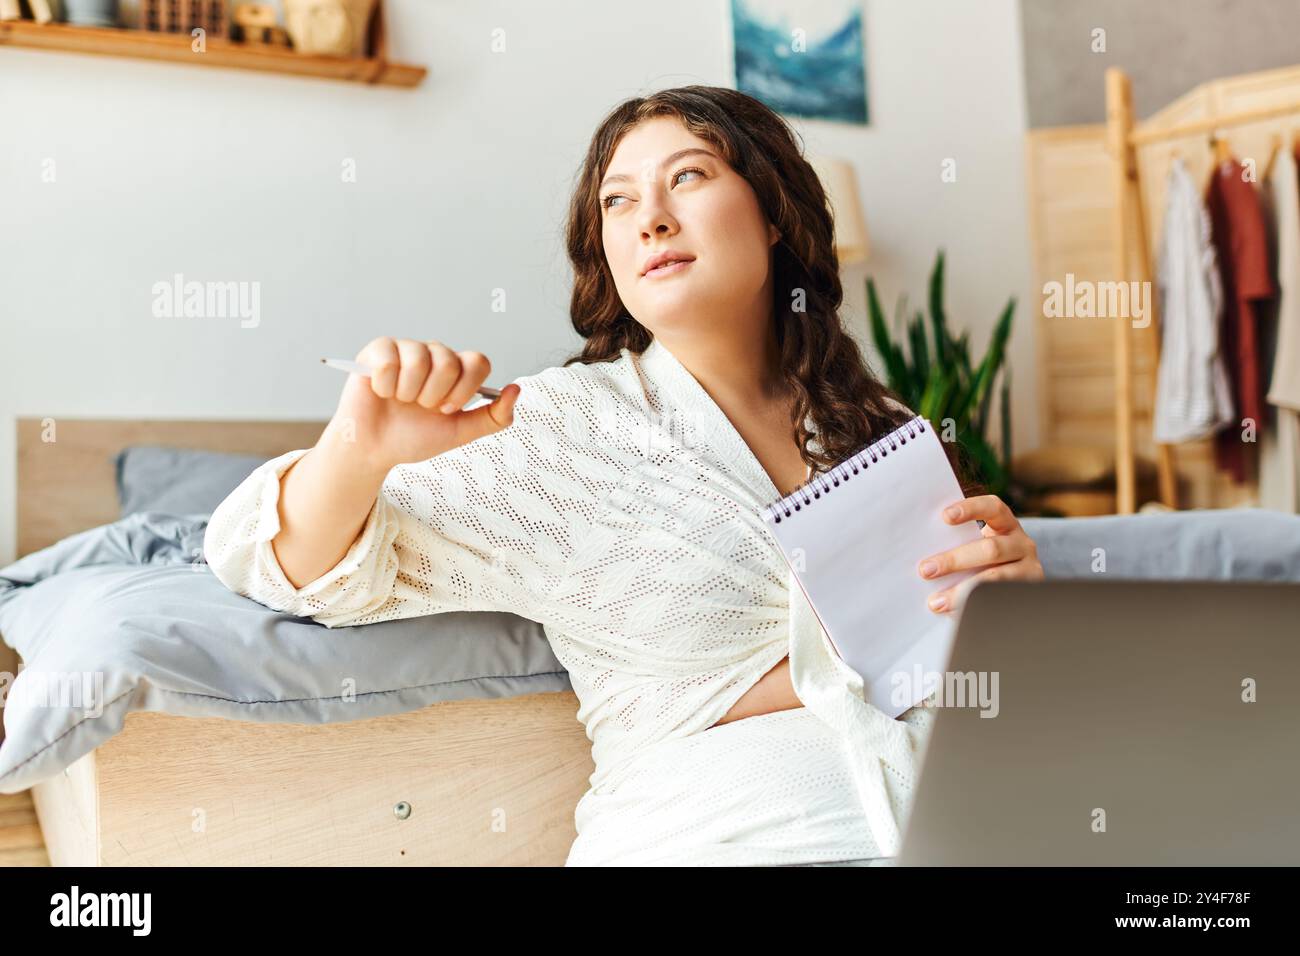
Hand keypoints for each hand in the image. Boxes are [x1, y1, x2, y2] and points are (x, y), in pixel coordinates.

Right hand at [328, 337, 520, 473]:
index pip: (478, 362)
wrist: (376, 450)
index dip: (464, 390)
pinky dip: (385, 386)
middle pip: (449, 362)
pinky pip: (388, 361)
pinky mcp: (378, 350)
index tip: (447, 409)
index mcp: (457, 371)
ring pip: (419, 359)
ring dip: (408, 393)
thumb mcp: (461, 432)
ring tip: (400, 401)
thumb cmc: (415, 437)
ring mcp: (407, 349)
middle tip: (420, 407)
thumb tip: (516, 390)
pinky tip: (381, 392)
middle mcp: (435, 355)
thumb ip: (494, 417)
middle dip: (434, 395)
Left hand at [917, 494, 1043, 614]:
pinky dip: (973, 607)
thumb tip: (925, 559)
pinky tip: (953, 612)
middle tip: (926, 570)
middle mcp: (1022, 543)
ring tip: (936, 602)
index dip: (971, 509)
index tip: (945, 517)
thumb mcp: (977, 545)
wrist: (1017, 585)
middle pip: (990, 549)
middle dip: (955, 560)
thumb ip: (958, 543)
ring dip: (961, 590)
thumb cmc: (984, 560)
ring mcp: (1030, 569)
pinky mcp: (1029, 593)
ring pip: (995, 579)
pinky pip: (999, 600)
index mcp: (1006, 523)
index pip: (993, 508)